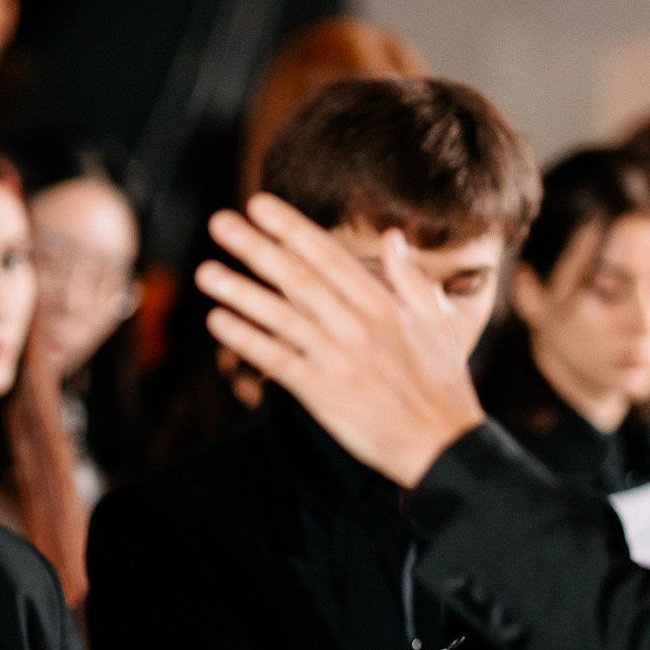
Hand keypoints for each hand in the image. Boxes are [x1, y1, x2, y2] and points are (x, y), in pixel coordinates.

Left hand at [193, 195, 485, 486]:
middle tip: (220, 222)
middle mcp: (358, 325)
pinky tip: (218, 321)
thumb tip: (393, 235)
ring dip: (241, 291)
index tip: (260, 205)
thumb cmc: (441, 382)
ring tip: (206, 271)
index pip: (328, 257)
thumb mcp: (435, 321)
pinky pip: (277, 360)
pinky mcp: (323, 393)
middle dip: (256, 247)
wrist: (443, 444)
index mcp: (383, 304)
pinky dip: (247, 340)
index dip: (291, 229)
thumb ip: (408, 277)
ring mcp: (338, 358)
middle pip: (298, 278)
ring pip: (281, 316)